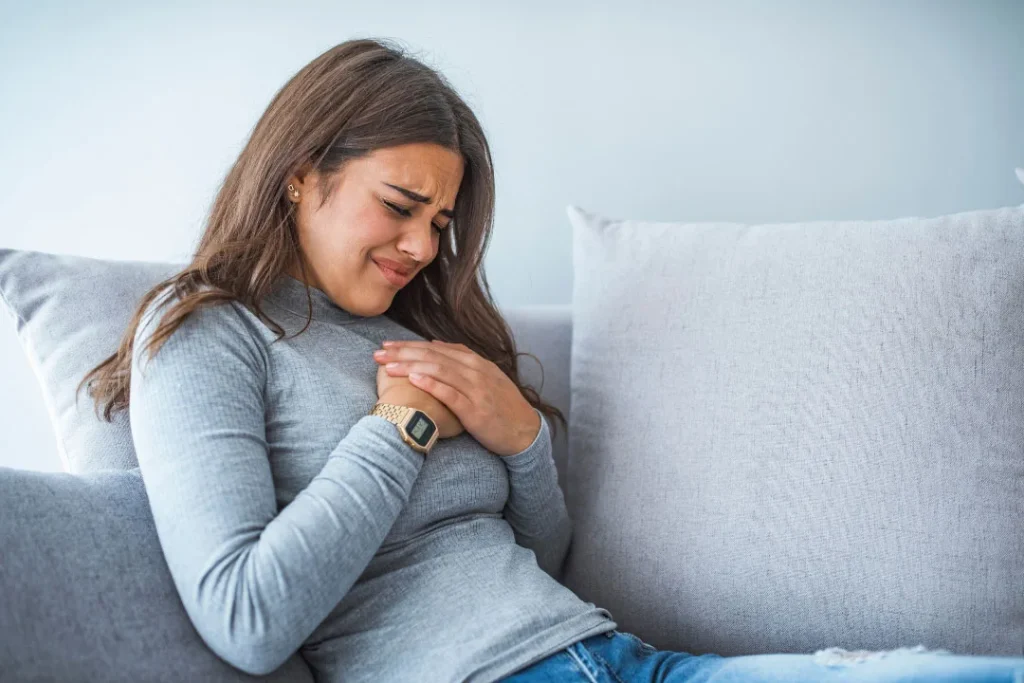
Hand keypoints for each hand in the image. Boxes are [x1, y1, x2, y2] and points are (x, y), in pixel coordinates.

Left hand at [372, 340, 542, 456]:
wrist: (524, 431)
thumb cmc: (501, 406)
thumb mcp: (484, 377)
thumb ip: (461, 360)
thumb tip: (435, 346)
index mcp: (474, 362)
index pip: (436, 349)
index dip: (409, 346)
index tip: (387, 345)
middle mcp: (474, 371)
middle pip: (433, 356)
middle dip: (403, 353)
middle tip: (378, 352)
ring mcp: (475, 389)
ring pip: (438, 371)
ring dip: (411, 366)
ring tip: (388, 366)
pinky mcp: (475, 409)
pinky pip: (450, 394)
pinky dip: (431, 384)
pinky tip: (413, 379)